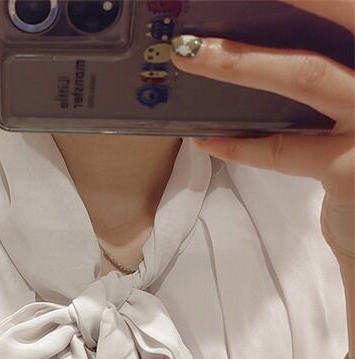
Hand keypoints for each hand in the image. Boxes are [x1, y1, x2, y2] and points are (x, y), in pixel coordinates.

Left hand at [169, 1, 354, 265]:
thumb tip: (268, 43)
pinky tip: (208, 138)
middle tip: (212, 15)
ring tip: (194, 56)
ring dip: (242, 63)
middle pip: (343, 15)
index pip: (350, 10)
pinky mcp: (351, 168)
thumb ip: (334, 75)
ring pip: (306, 75)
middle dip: (290, 0)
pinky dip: (242, 144)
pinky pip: (285, 147)